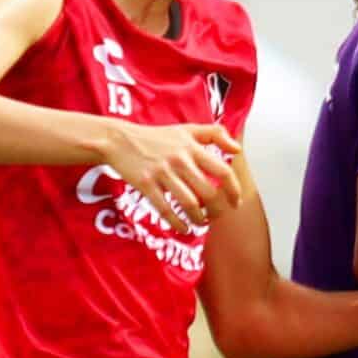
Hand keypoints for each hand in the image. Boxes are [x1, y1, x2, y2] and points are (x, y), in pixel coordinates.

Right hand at [97, 123, 242, 228]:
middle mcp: (180, 160)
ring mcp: (162, 173)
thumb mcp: (187, 129)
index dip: (233, 190)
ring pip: (189, 204)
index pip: (222, 171)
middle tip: (216, 216)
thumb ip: (215, 134)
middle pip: (209, 192)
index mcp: (192, 147)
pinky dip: (177, 223)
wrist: (120, 140)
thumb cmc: (156, 137)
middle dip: (217, 210)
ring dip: (199, 219)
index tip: (236, 202)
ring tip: (201, 223)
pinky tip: (183, 228)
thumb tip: (237, 149)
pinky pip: (165, 209)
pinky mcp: (146, 184)